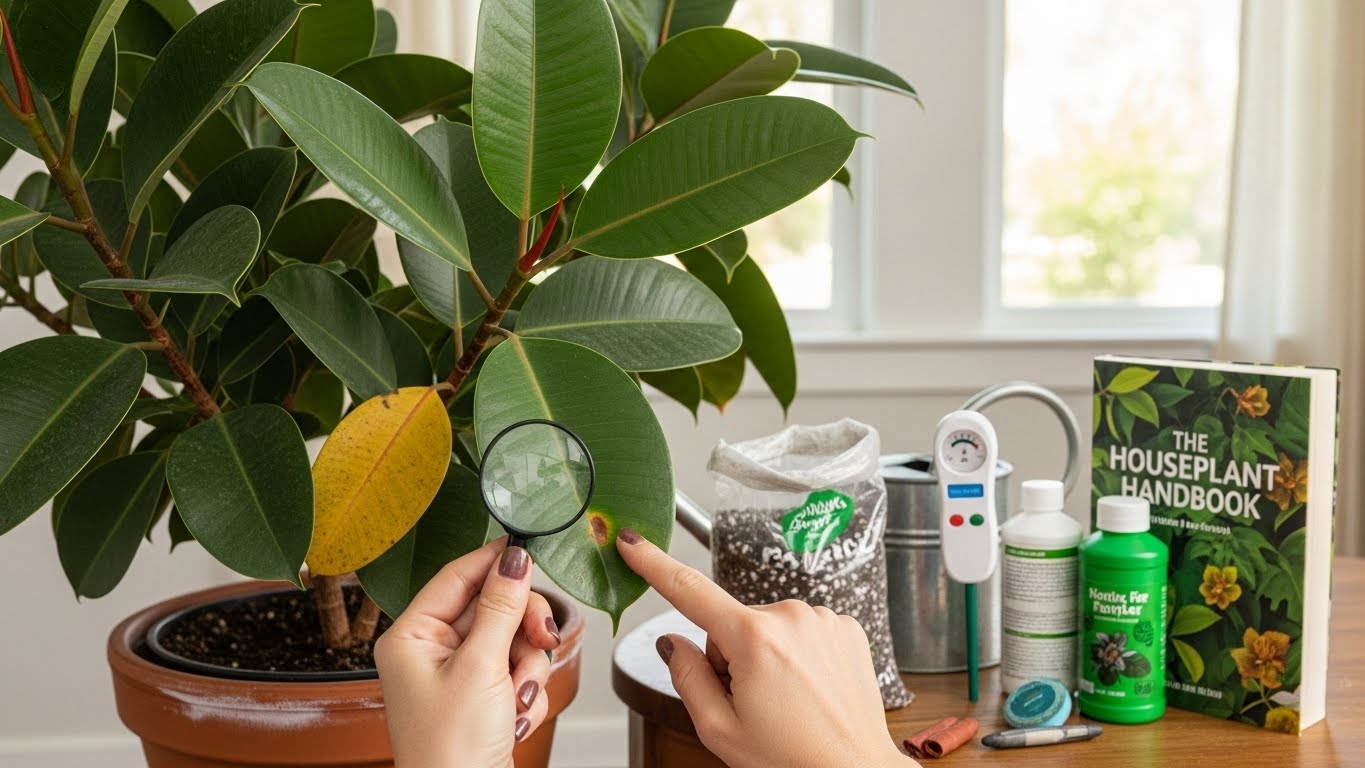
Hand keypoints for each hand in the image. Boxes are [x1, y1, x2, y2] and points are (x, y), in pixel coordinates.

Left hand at [374, 537, 561, 767]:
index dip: (494, 562)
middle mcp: (432, 652)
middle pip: (493, 607)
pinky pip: (518, 670)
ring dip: (527, 667)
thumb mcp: (480, 668)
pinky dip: (526, 692)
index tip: (528, 552)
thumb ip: (501, 607)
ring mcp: (459, 676)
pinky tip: (517, 718)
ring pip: (513, 639)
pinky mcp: (483, 698)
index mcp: (413, 636)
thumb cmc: (450, 751)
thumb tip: (514, 558)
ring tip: (519, 696)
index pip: (457, 577)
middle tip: (542, 638)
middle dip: (521, 629)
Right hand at [617, 529, 915, 767]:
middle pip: (732, 623)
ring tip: (787, 701)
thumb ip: (688, 678)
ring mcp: (822, 618)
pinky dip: (798, 654)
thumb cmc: (793, 760)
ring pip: (768, 626)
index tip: (630, 541)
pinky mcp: (846, 626)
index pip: (689, 590)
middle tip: (752, 702)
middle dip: (731, 656)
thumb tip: (674, 642)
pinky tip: (809, 688)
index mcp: (754, 639)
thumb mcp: (720, 729)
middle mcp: (790, 616)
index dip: (653, 563)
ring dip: (767, 655)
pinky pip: (801, 630)